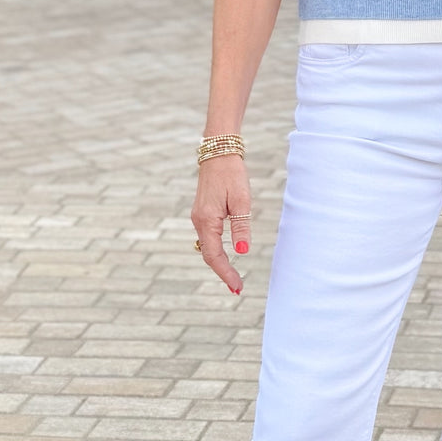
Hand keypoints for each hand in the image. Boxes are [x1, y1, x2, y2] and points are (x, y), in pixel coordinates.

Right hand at [191, 155, 252, 294]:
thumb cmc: (232, 174)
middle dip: (222, 272)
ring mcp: (199, 218)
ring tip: (234, 277)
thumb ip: (241, 226)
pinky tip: (226, 258)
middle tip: (237, 288)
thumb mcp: (241, 200)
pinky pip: (208, 238)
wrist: (218, 153)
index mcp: (206, 220)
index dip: (225, 273)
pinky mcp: (202, 213)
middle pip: (208, 255)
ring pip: (207, 247)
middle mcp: (199, 221)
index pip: (214, 255)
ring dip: (219, 263)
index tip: (237, 287)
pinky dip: (216, 252)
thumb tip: (242, 250)